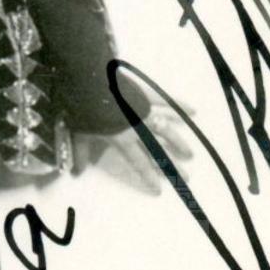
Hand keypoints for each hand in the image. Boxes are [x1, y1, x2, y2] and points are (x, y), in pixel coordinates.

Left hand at [73, 104, 194, 195]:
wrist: (88, 80)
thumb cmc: (82, 108)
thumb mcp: (79, 134)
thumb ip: (81, 154)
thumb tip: (76, 173)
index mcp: (122, 139)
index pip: (139, 162)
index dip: (149, 176)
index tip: (160, 189)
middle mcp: (137, 127)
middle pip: (159, 149)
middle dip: (172, 165)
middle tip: (185, 177)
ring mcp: (143, 110)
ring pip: (167, 128)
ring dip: (179, 142)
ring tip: (190, 154)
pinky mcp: (145, 94)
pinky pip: (165, 100)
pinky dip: (179, 105)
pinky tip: (192, 111)